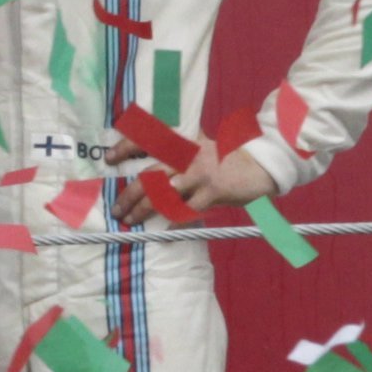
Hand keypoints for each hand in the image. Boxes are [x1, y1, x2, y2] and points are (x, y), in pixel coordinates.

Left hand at [107, 135, 274, 226]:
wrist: (263, 162)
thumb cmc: (228, 158)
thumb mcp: (201, 148)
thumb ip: (179, 159)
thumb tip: (151, 179)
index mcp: (183, 142)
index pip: (148, 140)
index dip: (126, 148)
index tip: (108, 159)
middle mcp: (188, 156)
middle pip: (149, 175)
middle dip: (129, 194)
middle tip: (116, 208)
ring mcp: (200, 173)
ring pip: (163, 194)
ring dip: (143, 209)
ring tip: (130, 219)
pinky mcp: (213, 190)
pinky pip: (187, 209)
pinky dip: (174, 221)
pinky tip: (164, 231)